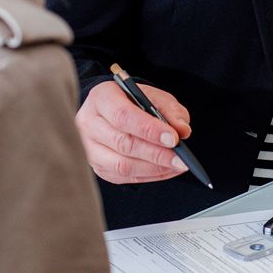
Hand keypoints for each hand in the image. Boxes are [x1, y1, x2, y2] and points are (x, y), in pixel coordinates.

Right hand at [75, 80, 192, 183]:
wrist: (112, 110)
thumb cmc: (133, 101)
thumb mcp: (153, 96)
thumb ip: (170, 110)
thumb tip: (183, 130)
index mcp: (101, 98)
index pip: (123, 116)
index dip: (149, 129)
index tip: (174, 138)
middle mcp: (89, 124)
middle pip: (123, 143)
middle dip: (156, 153)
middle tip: (181, 158)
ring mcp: (89, 148)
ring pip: (122, 165)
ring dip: (154, 168)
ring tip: (177, 165)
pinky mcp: (97, 167)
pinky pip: (124, 177)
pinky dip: (150, 176)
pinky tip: (167, 170)